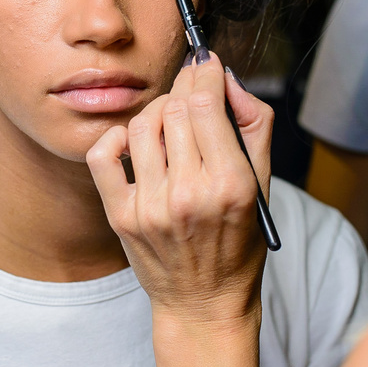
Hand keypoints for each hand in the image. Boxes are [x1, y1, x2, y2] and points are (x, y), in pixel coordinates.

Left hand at [87, 54, 275, 328]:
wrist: (203, 302)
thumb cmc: (238, 242)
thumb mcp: (263, 186)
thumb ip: (252, 125)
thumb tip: (225, 78)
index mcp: (230, 185)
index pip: (206, 102)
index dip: (204, 72)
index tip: (205, 63)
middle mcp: (188, 195)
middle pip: (176, 108)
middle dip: (185, 87)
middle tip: (192, 87)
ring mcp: (150, 207)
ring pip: (143, 123)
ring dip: (158, 111)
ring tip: (172, 122)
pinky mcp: (121, 215)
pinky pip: (105, 153)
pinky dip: (118, 137)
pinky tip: (136, 143)